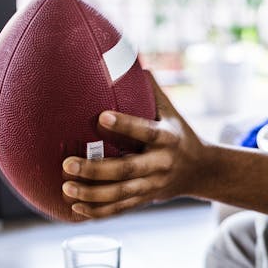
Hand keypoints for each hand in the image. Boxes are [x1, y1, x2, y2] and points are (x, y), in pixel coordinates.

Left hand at [61, 74, 206, 217]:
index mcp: (168, 139)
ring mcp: (153, 186)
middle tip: (67, 164)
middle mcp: (161, 164)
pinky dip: (99, 212)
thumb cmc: (179, 132)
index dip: (125, 125)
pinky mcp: (146, 199)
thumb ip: (151, 89)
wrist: (202, 171)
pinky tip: (76, 209)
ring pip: (121, 195)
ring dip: (92, 195)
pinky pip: (121, 209)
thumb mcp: (172, 111)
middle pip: (127, 171)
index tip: (101, 117)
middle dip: (96, 170)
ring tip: (66, 187)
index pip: (145, 132)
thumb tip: (128, 55)